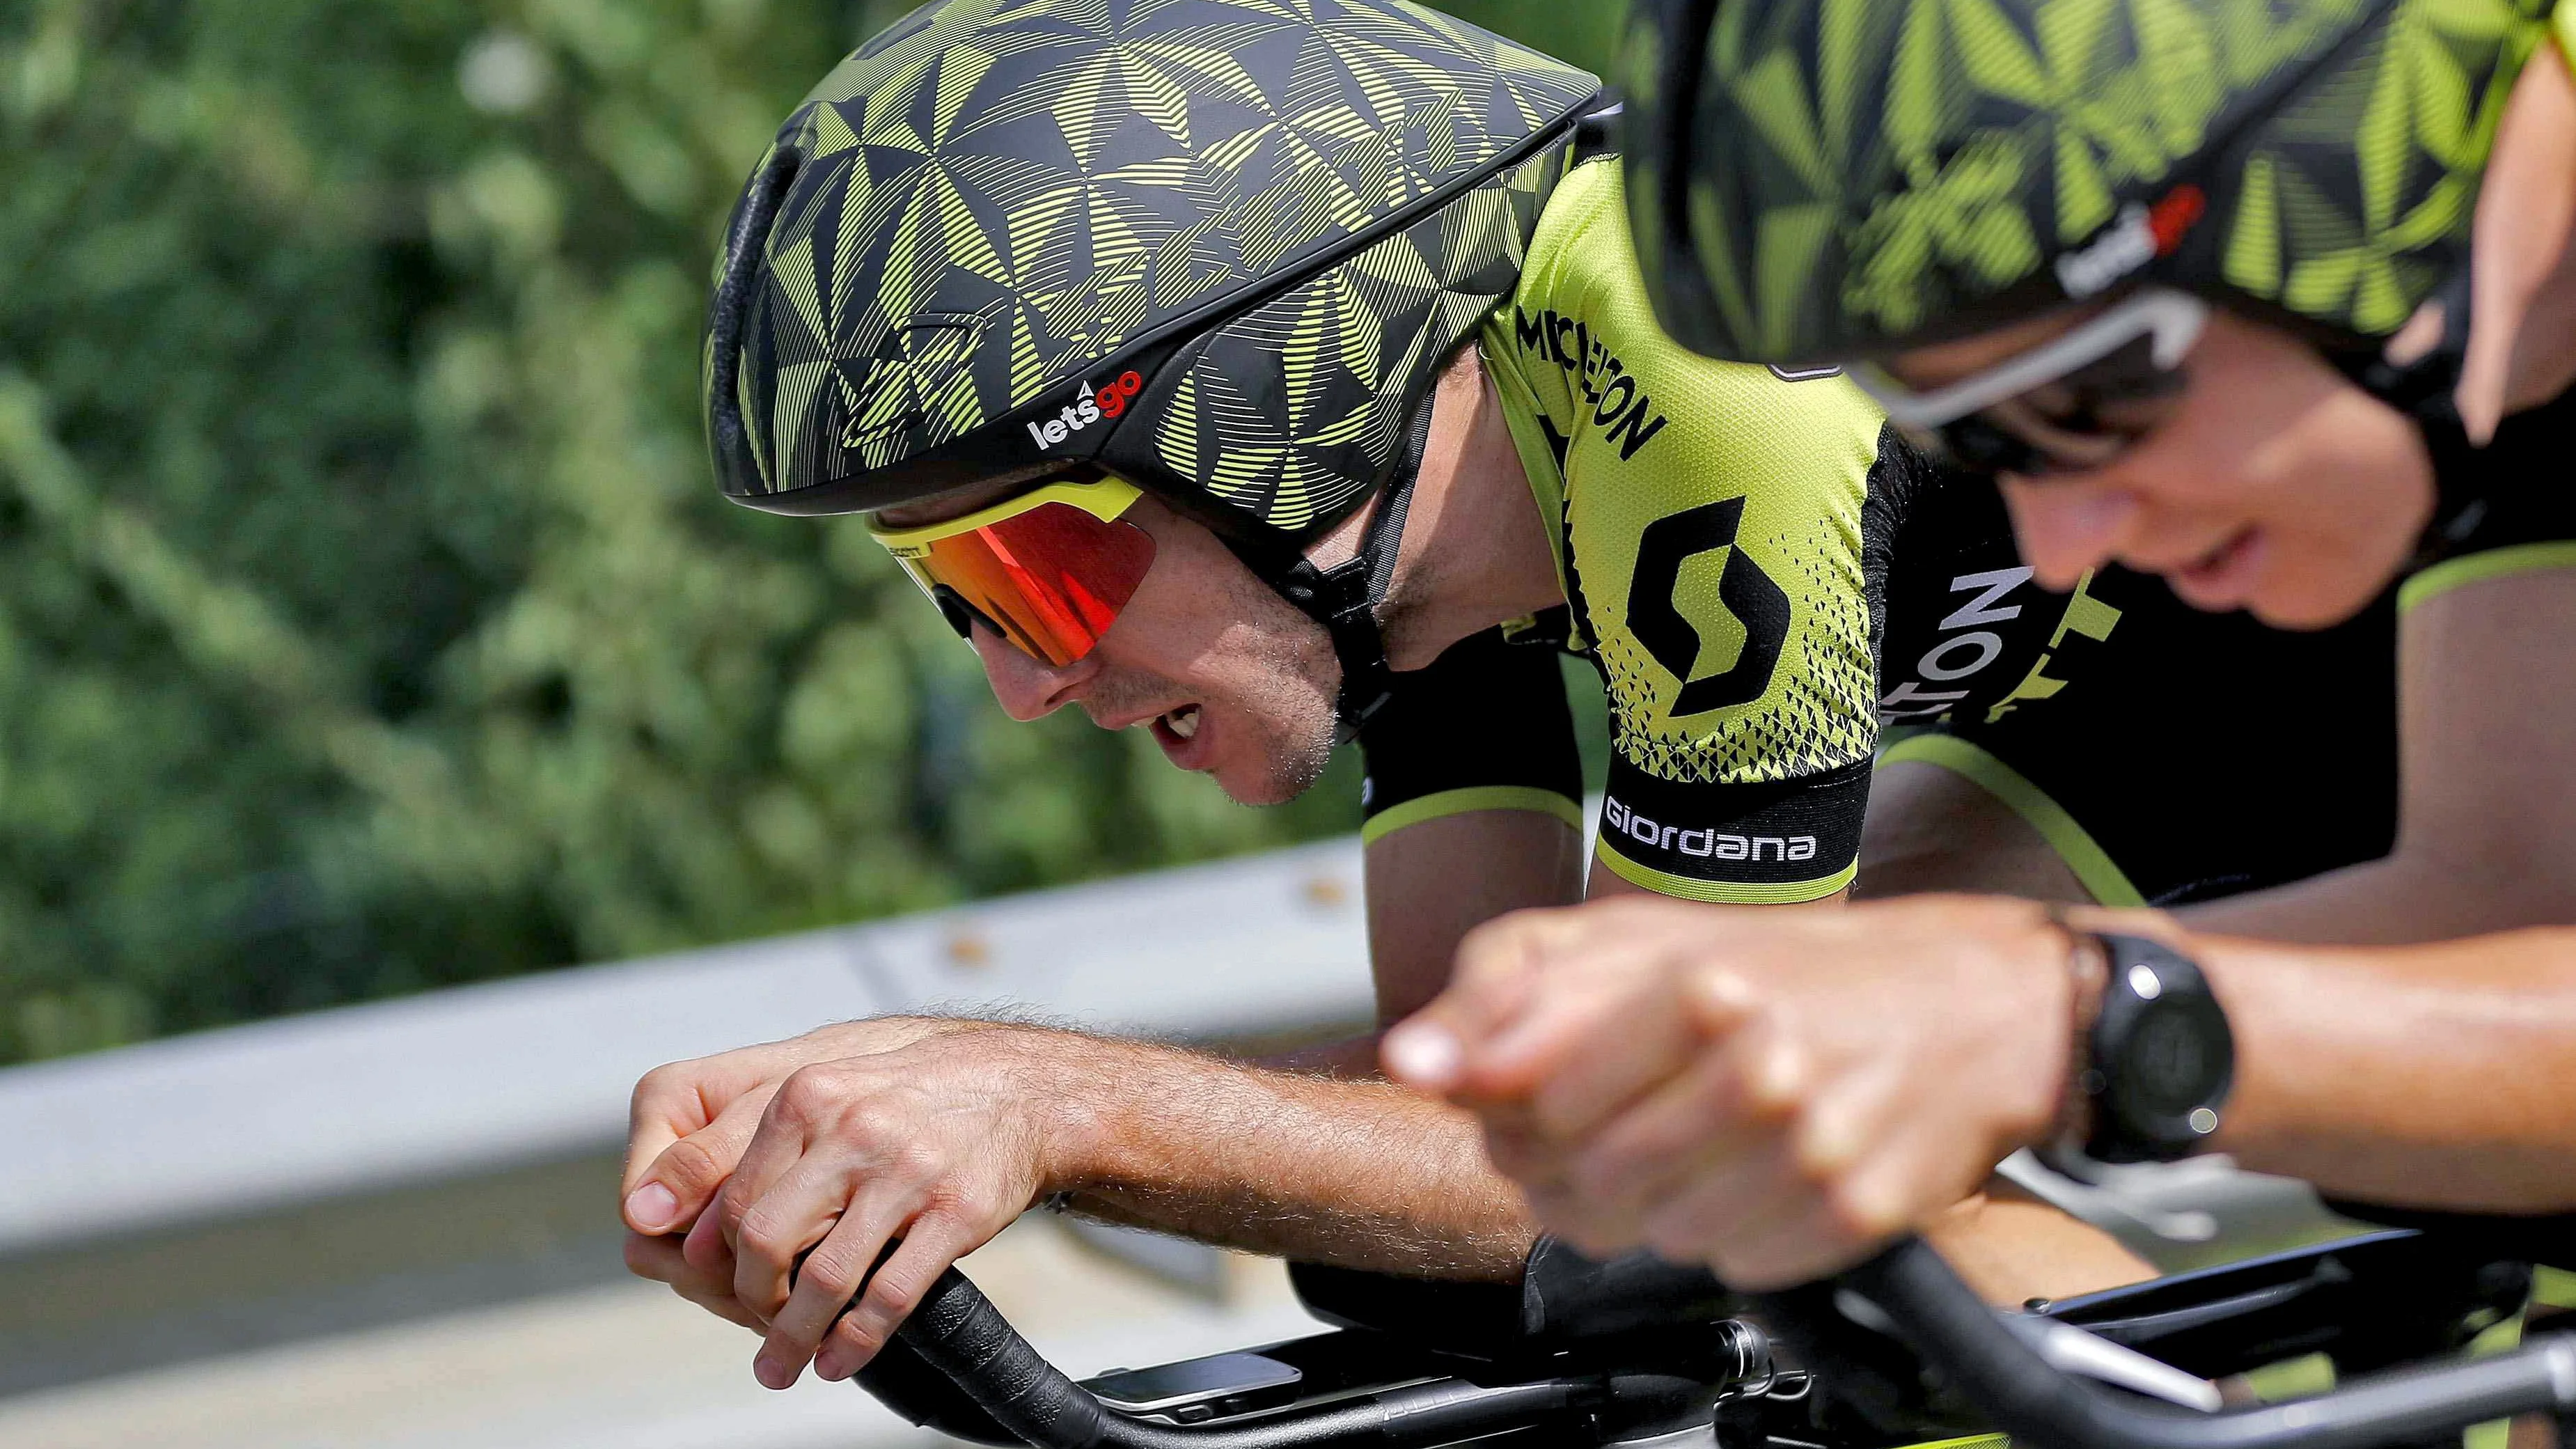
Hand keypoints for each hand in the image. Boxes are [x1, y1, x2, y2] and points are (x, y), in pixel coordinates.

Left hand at [619, 1016, 983, 1333]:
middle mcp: (852, 1129)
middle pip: (765, 1240)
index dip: (718, 1260)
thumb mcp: (827, 1095)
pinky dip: (856, 1342)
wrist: (1020, 1092)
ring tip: (784, 1367)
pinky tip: (841, 1360)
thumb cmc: (905, 1102)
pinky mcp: (956, 1212)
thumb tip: (673, 1224)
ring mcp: (907, 1172)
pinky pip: (890, 1295)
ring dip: (795, 1339)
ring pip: (825, 1278)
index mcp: (807, 1096)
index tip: (720, 1290)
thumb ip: (758, 1150)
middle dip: (751, 1301)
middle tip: (756, 1328)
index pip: (730, 1198)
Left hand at [1384, 894, 2092, 1287]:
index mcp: (1698, 988)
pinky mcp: (1850, 1217)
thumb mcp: (1639, 941)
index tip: (1527, 1100)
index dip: (1510, 1113)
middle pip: (1582, 1180)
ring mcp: (1809, 1152)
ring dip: (1647, 1203)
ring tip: (1689, 1141)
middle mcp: (1757, 1069)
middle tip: (1606, 1127)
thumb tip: (1414, 1061)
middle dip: (1571, 1166)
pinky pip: (1730, 1264)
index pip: (1531, 1101)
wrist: (1969, 1005)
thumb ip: (1511, 993)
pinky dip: (1724, 1231)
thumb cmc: (1792, 967)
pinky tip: (1749, 1173)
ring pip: (1649, 1235)